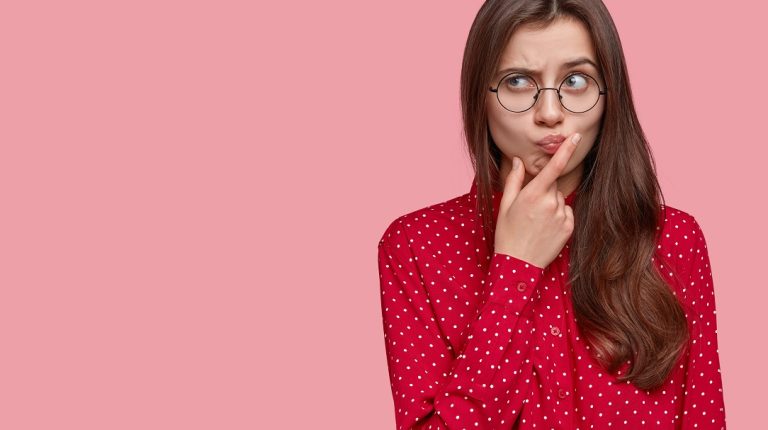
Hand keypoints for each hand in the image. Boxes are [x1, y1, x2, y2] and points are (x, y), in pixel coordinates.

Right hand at [493, 133, 579, 268]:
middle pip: (553, 186)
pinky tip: (545, 228)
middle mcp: (550, 203)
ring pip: (560, 200)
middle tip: (529, 209)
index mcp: (533, 194)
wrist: (518, 264)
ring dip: (551, 205)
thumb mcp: (505, 205)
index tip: (575, 136)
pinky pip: (566, 213)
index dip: (566, 149)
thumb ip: (514, 180)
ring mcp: (561, 216)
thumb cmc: (507, 233)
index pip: (553, 167)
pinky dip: (559, 217)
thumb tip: (519, 160)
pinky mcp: (569, 228)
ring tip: (536, 222)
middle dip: (543, 192)